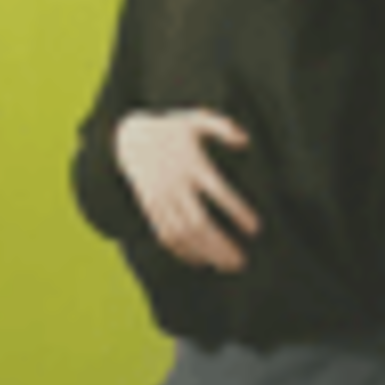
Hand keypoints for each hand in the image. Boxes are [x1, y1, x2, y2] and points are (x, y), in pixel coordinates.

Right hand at [113, 109, 260, 271]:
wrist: (129, 138)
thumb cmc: (170, 129)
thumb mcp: (195, 119)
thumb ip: (222, 126)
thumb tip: (246, 140)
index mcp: (192, 164)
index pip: (218, 192)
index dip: (237, 212)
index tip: (255, 229)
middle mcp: (176, 184)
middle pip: (199, 221)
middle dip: (221, 245)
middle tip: (242, 261)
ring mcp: (161, 198)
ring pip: (183, 233)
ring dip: (205, 253)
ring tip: (226, 265)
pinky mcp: (150, 208)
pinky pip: (165, 235)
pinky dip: (183, 251)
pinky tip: (201, 262)